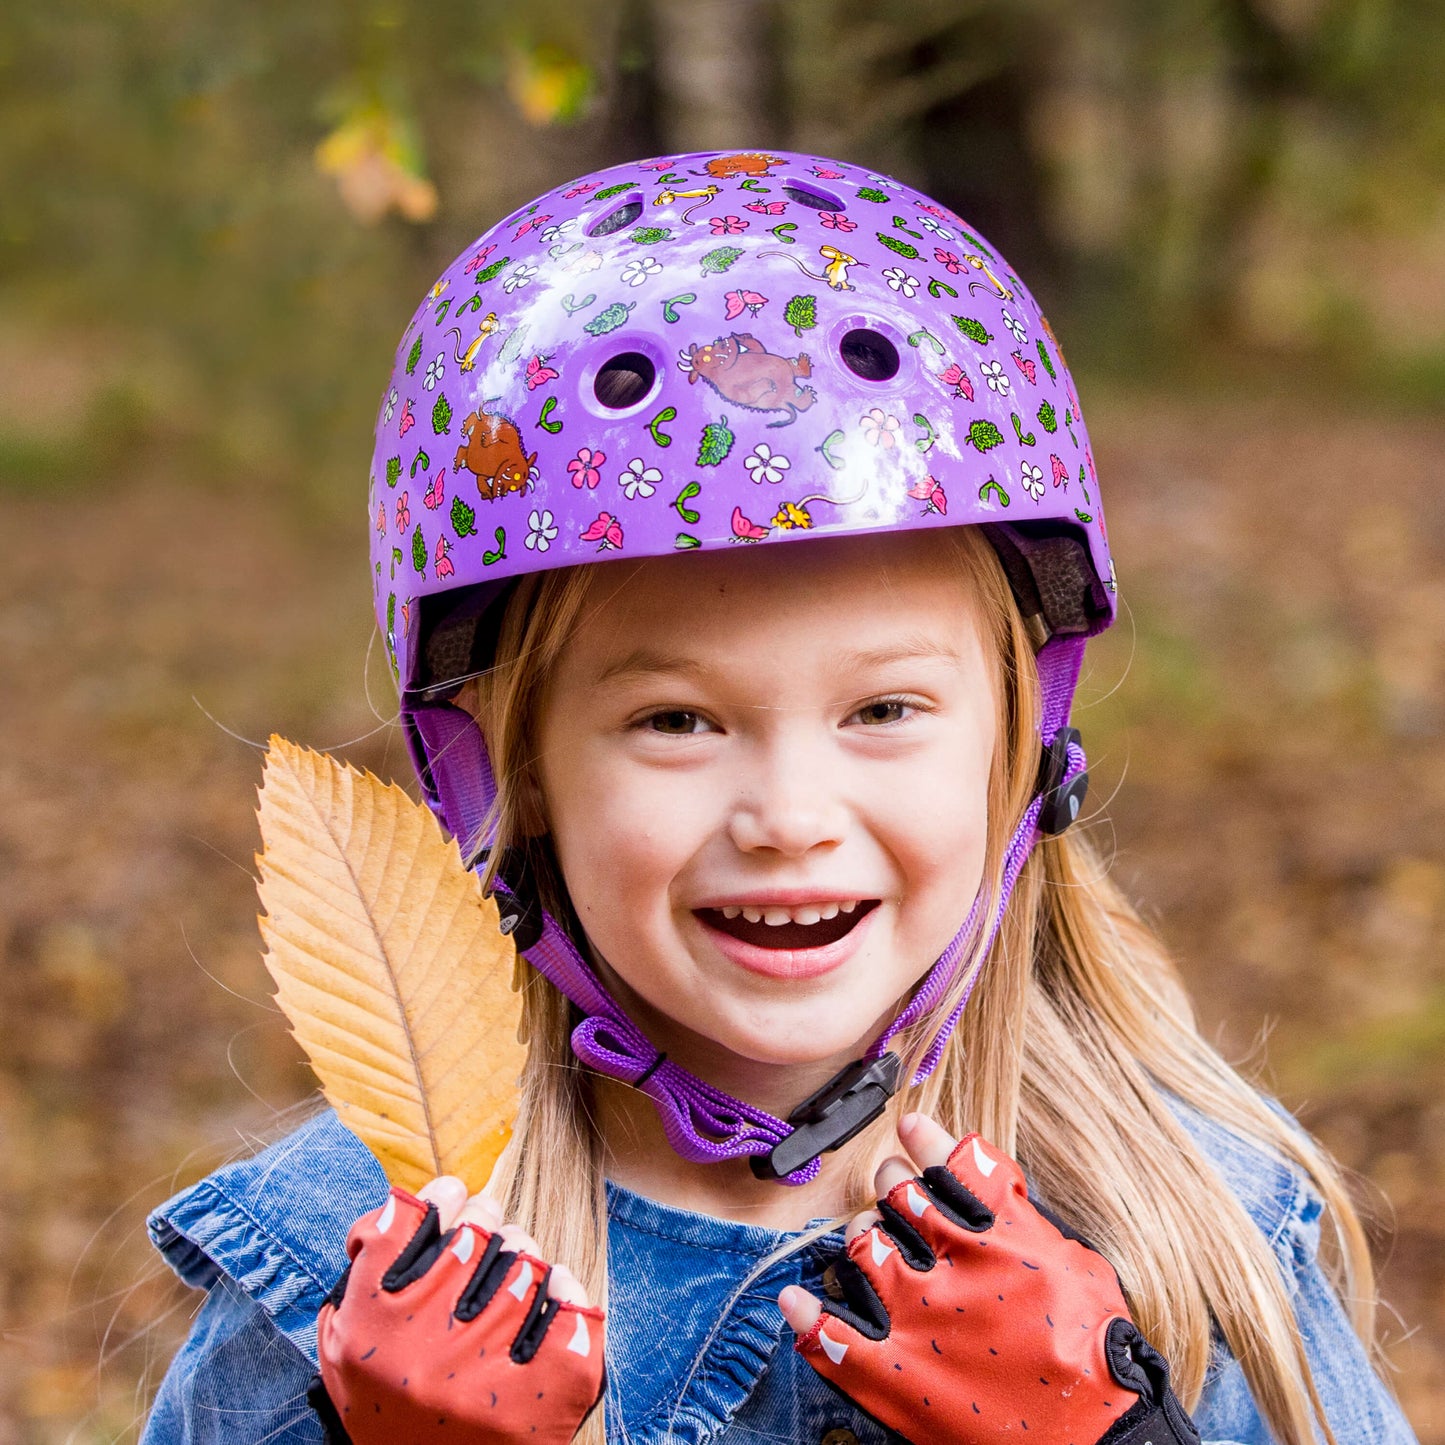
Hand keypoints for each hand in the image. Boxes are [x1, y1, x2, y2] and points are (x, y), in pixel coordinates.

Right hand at [310, 1177, 603, 1444]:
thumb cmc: (390, 1414)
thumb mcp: (346, 1355)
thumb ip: (359, 1284)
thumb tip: (395, 1212)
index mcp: (372, 1329)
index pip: (409, 1218)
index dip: (438, 1196)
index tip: (452, 1195)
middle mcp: (426, 1344)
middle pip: (476, 1229)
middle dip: (485, 1220)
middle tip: (485, 1231)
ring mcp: (488, 1369)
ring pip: (524, 1259)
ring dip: (521, 1255)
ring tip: (512, 1270)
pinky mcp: (543, 1394)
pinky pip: (569, 1306)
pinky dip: (566, 1289)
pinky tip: (556, 1289)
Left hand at [779, 1114, 1198, 1444]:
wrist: (1098, 1444)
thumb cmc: (1097, 1357)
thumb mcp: (1079, 1267)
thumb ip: (1029, 1222)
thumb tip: (995, 1191)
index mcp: (1004, 1237)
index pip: (953, 1165)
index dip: (928, 1141)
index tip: (911, 1126)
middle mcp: (954, 1265)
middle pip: (899, 1195)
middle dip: (892, 1181)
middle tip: (893, 1184)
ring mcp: (918, 1316)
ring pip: (864, 1246)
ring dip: (861, 1232)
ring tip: (867, 1233)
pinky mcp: (896, 1373)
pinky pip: (834, 1335)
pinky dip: (809, 1316)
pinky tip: (794, 1300)